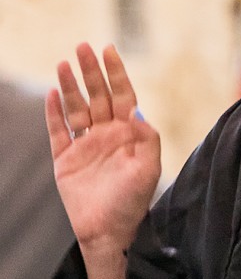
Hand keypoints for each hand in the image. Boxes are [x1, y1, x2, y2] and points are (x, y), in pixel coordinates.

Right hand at [46, 44, 160, 252]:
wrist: (109, 232)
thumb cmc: (133, 202)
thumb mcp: (149, 168)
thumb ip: (147, 138)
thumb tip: (137, 109)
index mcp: (129, 134)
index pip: (123, 95)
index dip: (116, 72)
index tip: (109, 49)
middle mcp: (107, 135)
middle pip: (98, 95)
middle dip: (91, 71)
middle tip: (83, 46)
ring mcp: (85, 146)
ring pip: (76, 108)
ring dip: (71, 86)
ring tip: (64, 63)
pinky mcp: (65, 160)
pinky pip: (58, 131)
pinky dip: (54, 112)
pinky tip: (54, 92)